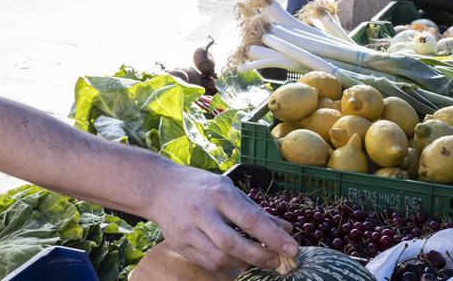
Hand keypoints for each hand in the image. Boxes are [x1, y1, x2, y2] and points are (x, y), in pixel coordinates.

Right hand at [146, 167, 294, 272]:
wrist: (160, 188)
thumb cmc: (200, 186)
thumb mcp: (229, 190)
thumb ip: (256, 211)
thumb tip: (286, 229)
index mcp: (218, 194)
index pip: (250, 219)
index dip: (273, 237)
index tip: (293, 248)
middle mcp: (202, 213)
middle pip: (233, 244)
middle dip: (260, 256)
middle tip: (277, 262)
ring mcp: (188, 231)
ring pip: (220, 258)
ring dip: (244, 264)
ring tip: (258, 260)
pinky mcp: (180, 246)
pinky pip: (208, 263)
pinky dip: (227, 266)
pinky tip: (238, 261)